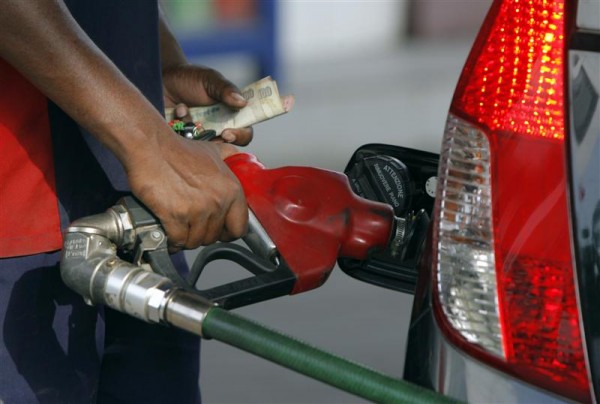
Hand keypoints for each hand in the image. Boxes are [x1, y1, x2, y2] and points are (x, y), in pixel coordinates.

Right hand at [126, 132, 247, 251]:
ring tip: (180, 227)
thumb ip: (231, 157)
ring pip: (196, 241)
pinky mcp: (176, 215)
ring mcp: (197, 209)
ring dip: (187, 238)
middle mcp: (218, 201)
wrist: (151, 146)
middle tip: (193, 225)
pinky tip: (169, 234)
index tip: (220, 232)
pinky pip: (178, 240)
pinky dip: (172, 240)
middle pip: (214, 236)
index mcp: (231, 189)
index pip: (239, 228)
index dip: (228, 232)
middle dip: (202, 234)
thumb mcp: (214, 150)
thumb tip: (241, 160)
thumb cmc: (179, 149)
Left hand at [162, 64, 253, 145]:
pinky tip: (177, 110)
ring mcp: (201, 135)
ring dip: (193, 128)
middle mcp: (218, 128)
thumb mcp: (210, 79)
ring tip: (184, 110)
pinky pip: (184, 142)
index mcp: (231, 115)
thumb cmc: (191, 78)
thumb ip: (226, 89)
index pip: (244, 132)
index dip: (240, 136)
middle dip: (214, 140)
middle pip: (226, 145)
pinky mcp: (184, 138)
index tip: (227, 133)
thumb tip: (242, 102)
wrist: (164, 78)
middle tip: (204, 132)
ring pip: (204, 146)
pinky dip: (180, 124)